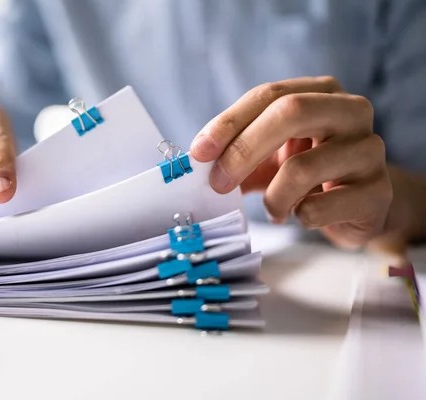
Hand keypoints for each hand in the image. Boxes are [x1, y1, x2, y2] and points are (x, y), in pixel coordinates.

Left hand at [191, 76, 392, 248]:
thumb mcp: (269, 156)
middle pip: (290, 112)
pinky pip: (325, 205)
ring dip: (273, 196)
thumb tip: (195, 164)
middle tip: (219, 183)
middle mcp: (351, 111)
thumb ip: (236, 153)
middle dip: (243, 150)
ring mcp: (370, 150)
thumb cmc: (308, 172)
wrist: (359, 205)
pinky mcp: (379, 192)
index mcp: (321, 93)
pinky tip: (301, 216)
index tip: (198, 152)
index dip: (228, 122)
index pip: (268, 94)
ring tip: (272, 209)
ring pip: (304, 166)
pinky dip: (300, 216)